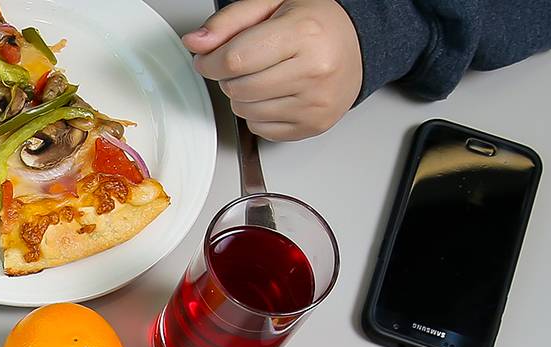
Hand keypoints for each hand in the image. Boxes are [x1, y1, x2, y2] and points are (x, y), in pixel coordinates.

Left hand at [183, 0, 361, 141]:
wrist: (355, 43)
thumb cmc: (313, 23)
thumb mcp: (269, 5)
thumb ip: (228, 22)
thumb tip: (195, 43)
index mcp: (303, 34)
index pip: (233, 60)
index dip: (208, 62)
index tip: (208, 58)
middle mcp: (315, 70)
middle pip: (237, 89)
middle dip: (228, 77)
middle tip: (246, 63)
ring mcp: (317, 102)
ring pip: (244, 112)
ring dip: (242, 96)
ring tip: (265, 75)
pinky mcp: (315, 125)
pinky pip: (260, 129)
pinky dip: (258, 114)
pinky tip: (276, 92)